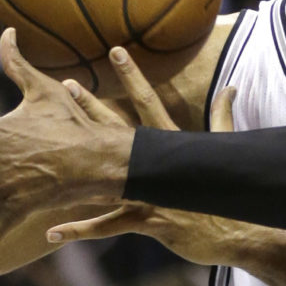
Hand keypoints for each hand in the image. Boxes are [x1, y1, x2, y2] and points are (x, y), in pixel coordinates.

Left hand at [46, 53, 250, 266]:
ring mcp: (149, 194)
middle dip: (93, 107)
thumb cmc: (227, 192)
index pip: (149, 102)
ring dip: (74, 172)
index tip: (116, 52)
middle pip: (119, 131)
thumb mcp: (226, 149)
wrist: (236, 233)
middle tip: (69, 84)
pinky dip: (80, 229)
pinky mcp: (146, 222)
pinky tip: (52, 231)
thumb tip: (231, 88)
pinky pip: (106, 226)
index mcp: (174, 145)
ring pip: (105, 180)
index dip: (133, 76)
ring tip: (48, 161)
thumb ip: (223, 117)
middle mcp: (156, 166)